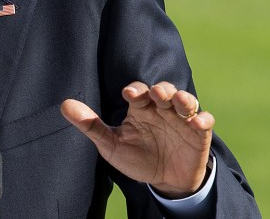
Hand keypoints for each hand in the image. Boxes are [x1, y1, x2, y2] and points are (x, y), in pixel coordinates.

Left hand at [60, 81, 213, 198]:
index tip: (129, 94)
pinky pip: (205, 121)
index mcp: (140, 109)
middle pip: (163, 91)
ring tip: (178, 102)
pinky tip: (196, 123)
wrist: (165, 180)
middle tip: (157, 94)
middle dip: (161, 90)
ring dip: (183, 99)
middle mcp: (161, 109)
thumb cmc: (136, 157)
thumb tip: (64, 106)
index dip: (135, 90)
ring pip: (185, 101)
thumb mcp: (112, 144)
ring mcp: (181, 120)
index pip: (138, 91)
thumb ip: (90, 125)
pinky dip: (203, 119)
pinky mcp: (199, 133)